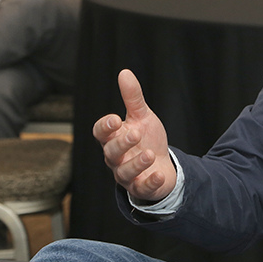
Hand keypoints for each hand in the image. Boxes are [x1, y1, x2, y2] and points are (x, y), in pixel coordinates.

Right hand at [93, 69, 175, 201]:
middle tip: (135, 133)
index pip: (100, 133)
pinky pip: (142, 188)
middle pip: (110, 152)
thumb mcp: (142, 116)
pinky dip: (150, 182)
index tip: (115, 119)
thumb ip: (132, 98)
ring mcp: (127, 175)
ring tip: (149, 154)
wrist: (162, 165)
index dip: (104, 127)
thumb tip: (124, 72)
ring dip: (136, 163)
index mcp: (114, 138)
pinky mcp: (140, 188)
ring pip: (124, 172)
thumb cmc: (147, 140)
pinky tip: (159, 174)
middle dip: (121, 144)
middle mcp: (116, 158)